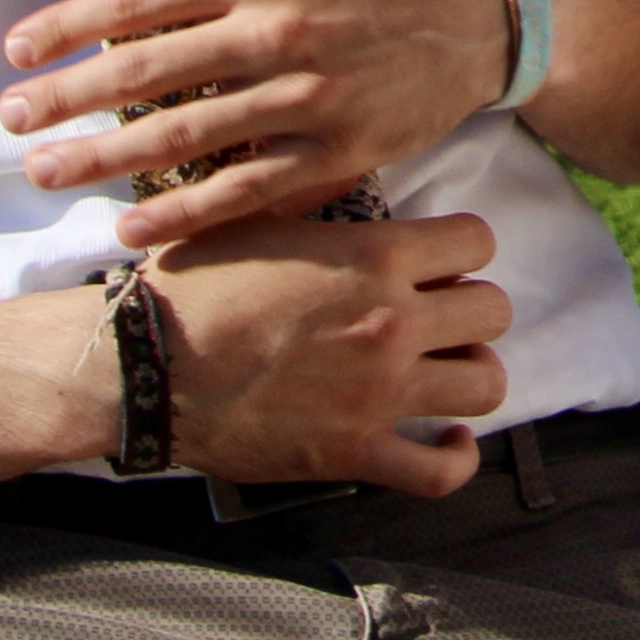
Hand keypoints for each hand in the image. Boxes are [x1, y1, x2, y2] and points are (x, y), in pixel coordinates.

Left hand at [0, 0, 508, 244]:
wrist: (483, 8)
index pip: (139, 1)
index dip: (69, 27)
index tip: (16, 52)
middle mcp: (274, 32)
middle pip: (146, 73)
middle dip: (67, 100)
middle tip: (8, 123)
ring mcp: (305, 100)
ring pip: (185, 138)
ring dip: (105, 160)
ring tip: (45, 173)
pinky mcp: (336, 153)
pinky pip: (246, 191)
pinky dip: (186, 216)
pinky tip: (134, 231)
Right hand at [138, 208, 512, 497]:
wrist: (145, 363)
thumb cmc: (194, 285)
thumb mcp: (259, 215)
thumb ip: (318, 199)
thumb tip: (342, 168)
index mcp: (374, 256)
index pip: (477, 240)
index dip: (462, 250)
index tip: (437, 263)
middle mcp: (391, 321)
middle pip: (493, 310)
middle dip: (470, 309)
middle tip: (436, 316)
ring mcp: (379, 391)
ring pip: (486, 383)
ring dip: (470, 373)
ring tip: (441, 369)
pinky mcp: (355, 451)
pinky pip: (441, 471)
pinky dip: (455, 458)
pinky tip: (446, 437)